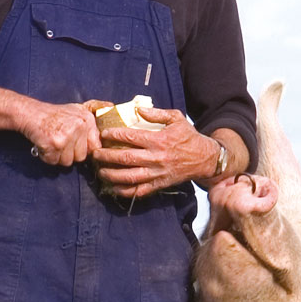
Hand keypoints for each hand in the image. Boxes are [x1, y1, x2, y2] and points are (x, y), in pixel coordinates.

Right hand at [20, 99, 102, 166]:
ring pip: (67, 162)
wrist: (31, 113)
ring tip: (52, 143)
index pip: (95, 147)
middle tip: (60, 142)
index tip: (76, 147)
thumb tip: (111, 106)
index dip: (85, 150)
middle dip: (69, 153)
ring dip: (58, 156)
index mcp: (87, 120)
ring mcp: (67, 136)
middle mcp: (79, 127)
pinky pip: (54, 161)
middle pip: (81, 157)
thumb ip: (95, 108)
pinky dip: (47, 157)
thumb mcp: (78, 108)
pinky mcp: (54, 144)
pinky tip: (44, 145)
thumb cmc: (54, 114)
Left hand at [93, 105, 218, 198]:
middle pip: (125, 158)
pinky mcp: (159, 185)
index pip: (130, 137)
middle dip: (106, 156)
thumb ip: (156, 114)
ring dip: (111, 174)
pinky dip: (124, 191)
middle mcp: (156, 158)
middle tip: (95, 153)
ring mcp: (157, 174)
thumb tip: (137, 110)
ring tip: (100, 170)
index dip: (114, 135)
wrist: (205, 159)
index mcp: (159, 140)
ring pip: (128, 176)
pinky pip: (138, 191)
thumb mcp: (176, 119)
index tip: (103, 134)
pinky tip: (112, 187)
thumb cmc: (189, 137)